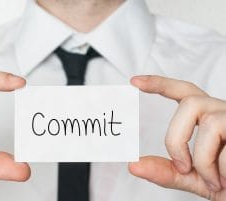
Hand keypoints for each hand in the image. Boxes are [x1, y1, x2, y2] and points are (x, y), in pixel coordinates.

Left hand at [128, 75, 225, 200]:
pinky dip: (221, 170)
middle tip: (182, 166)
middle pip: (190, 103)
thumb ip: (167, 171)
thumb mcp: (195, 178)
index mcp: (208, 119)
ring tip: (214, 180)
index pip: (184, 92)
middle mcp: (223, 113)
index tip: (135, 81)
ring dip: (204, 161)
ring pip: (210, 124)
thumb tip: (132, 165)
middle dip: (176, 138)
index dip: (160, 84)